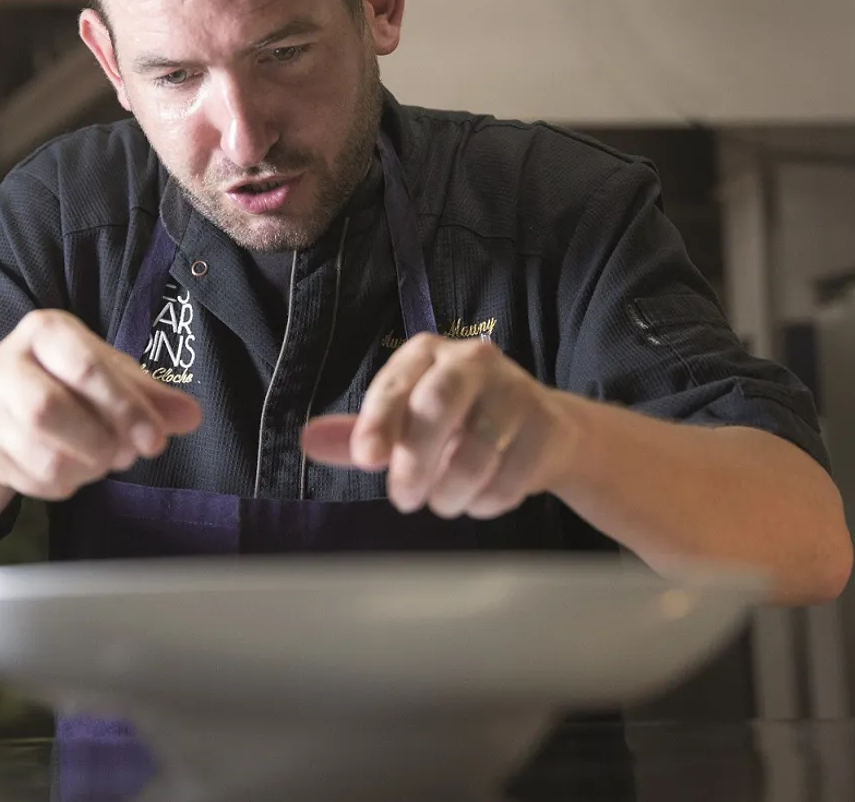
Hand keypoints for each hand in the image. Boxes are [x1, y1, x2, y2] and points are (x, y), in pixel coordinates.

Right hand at [0, 310, 200, 499]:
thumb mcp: (115, 375)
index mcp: (44, 331)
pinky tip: (81, 469)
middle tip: (127, 454)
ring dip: (88, 467)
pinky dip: (69, 484)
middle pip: (47, 410)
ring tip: (106, 459)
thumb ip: (154, 396)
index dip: (124, 407)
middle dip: (99, 440)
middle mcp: (4, 363)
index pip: (84, 367)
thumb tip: (190, 416)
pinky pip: (34, 481)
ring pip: (41, 454)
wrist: (11, 402)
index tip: (154, 439)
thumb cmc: (73, 381)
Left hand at [301, 334, 576, 518]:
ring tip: (442, 501)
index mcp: (426, 353)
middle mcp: (472, 360)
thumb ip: (361, 433)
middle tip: (404, 498)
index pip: (394, 385)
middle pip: (437, 405)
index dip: (378, 422)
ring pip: (475, 451)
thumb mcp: (405, 421)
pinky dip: (487, 501)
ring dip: (451, 492)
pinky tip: (480, 497)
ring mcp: (514, 390)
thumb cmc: (457, 422)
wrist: (541, 428)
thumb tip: (308, 440)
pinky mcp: (546, 425)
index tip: (367, 458)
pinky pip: (510, 477)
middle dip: (415, 460)